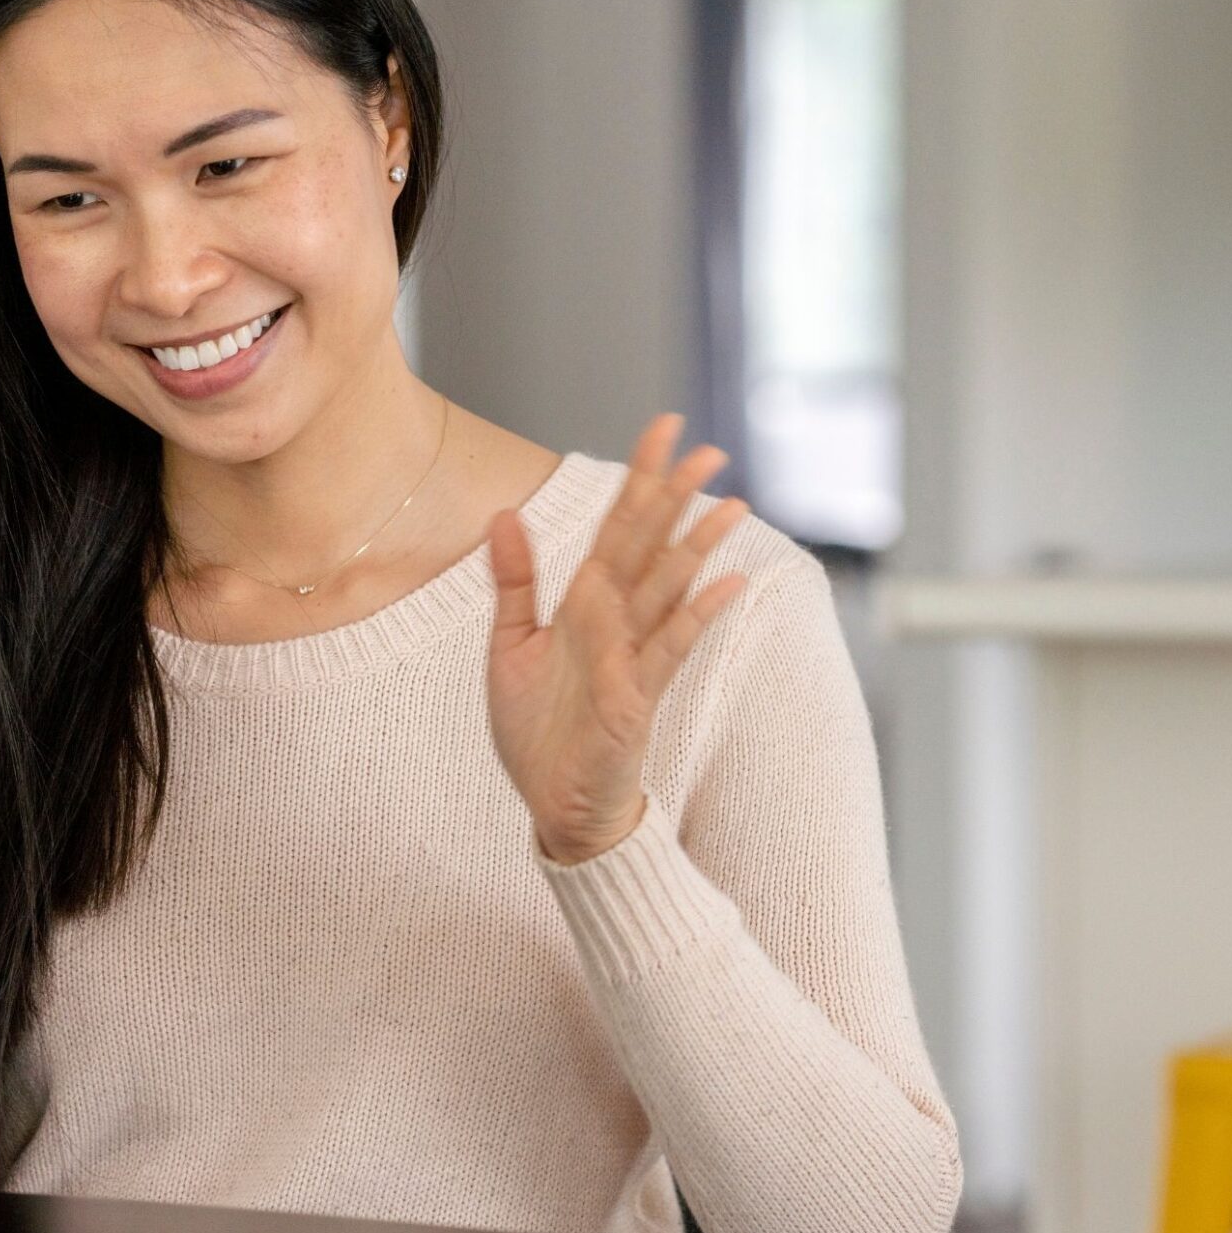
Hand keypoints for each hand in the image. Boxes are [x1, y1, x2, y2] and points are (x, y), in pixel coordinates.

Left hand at [487, 415, 751, 864]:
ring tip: (730, 503)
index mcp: (584, 605)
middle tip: (709, 449)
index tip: (663, 428)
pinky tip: (726, 585)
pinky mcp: (636, 697)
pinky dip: (696, 616)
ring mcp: (631, 658)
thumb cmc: (538, 731)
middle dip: (674, 498)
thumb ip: (514, 582)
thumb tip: (501, 513)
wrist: (552, 804)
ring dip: (697, 547)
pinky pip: (668, 650)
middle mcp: (614, 623)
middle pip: (648, 547)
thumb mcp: (509, 646)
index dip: (637, 479)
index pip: (616, 528)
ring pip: (667, 590)